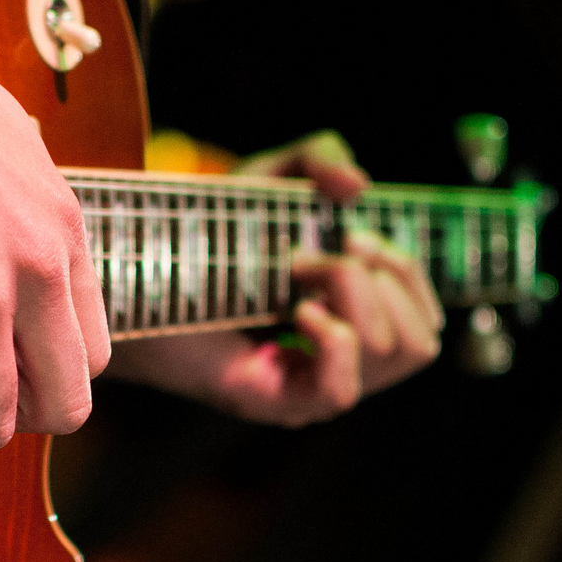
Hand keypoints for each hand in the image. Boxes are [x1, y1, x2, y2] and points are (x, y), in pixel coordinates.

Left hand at [106, 132, 442, 425]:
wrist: (134, 269)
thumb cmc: (201, 233)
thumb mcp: (270, 178)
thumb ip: (321, 159)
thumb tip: (360, 188)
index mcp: (348, 327)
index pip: (427, 325)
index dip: (402, 270)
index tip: (348, 235)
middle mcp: (335, 367)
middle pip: (421, 342)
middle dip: (379, 278)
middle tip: (313, 254)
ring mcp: (305, 390)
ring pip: (392, 354)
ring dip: (352, 293)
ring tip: (293, 272)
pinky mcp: (271, 402)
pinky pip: (342, 391)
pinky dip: (331, 336)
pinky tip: (292, 309)